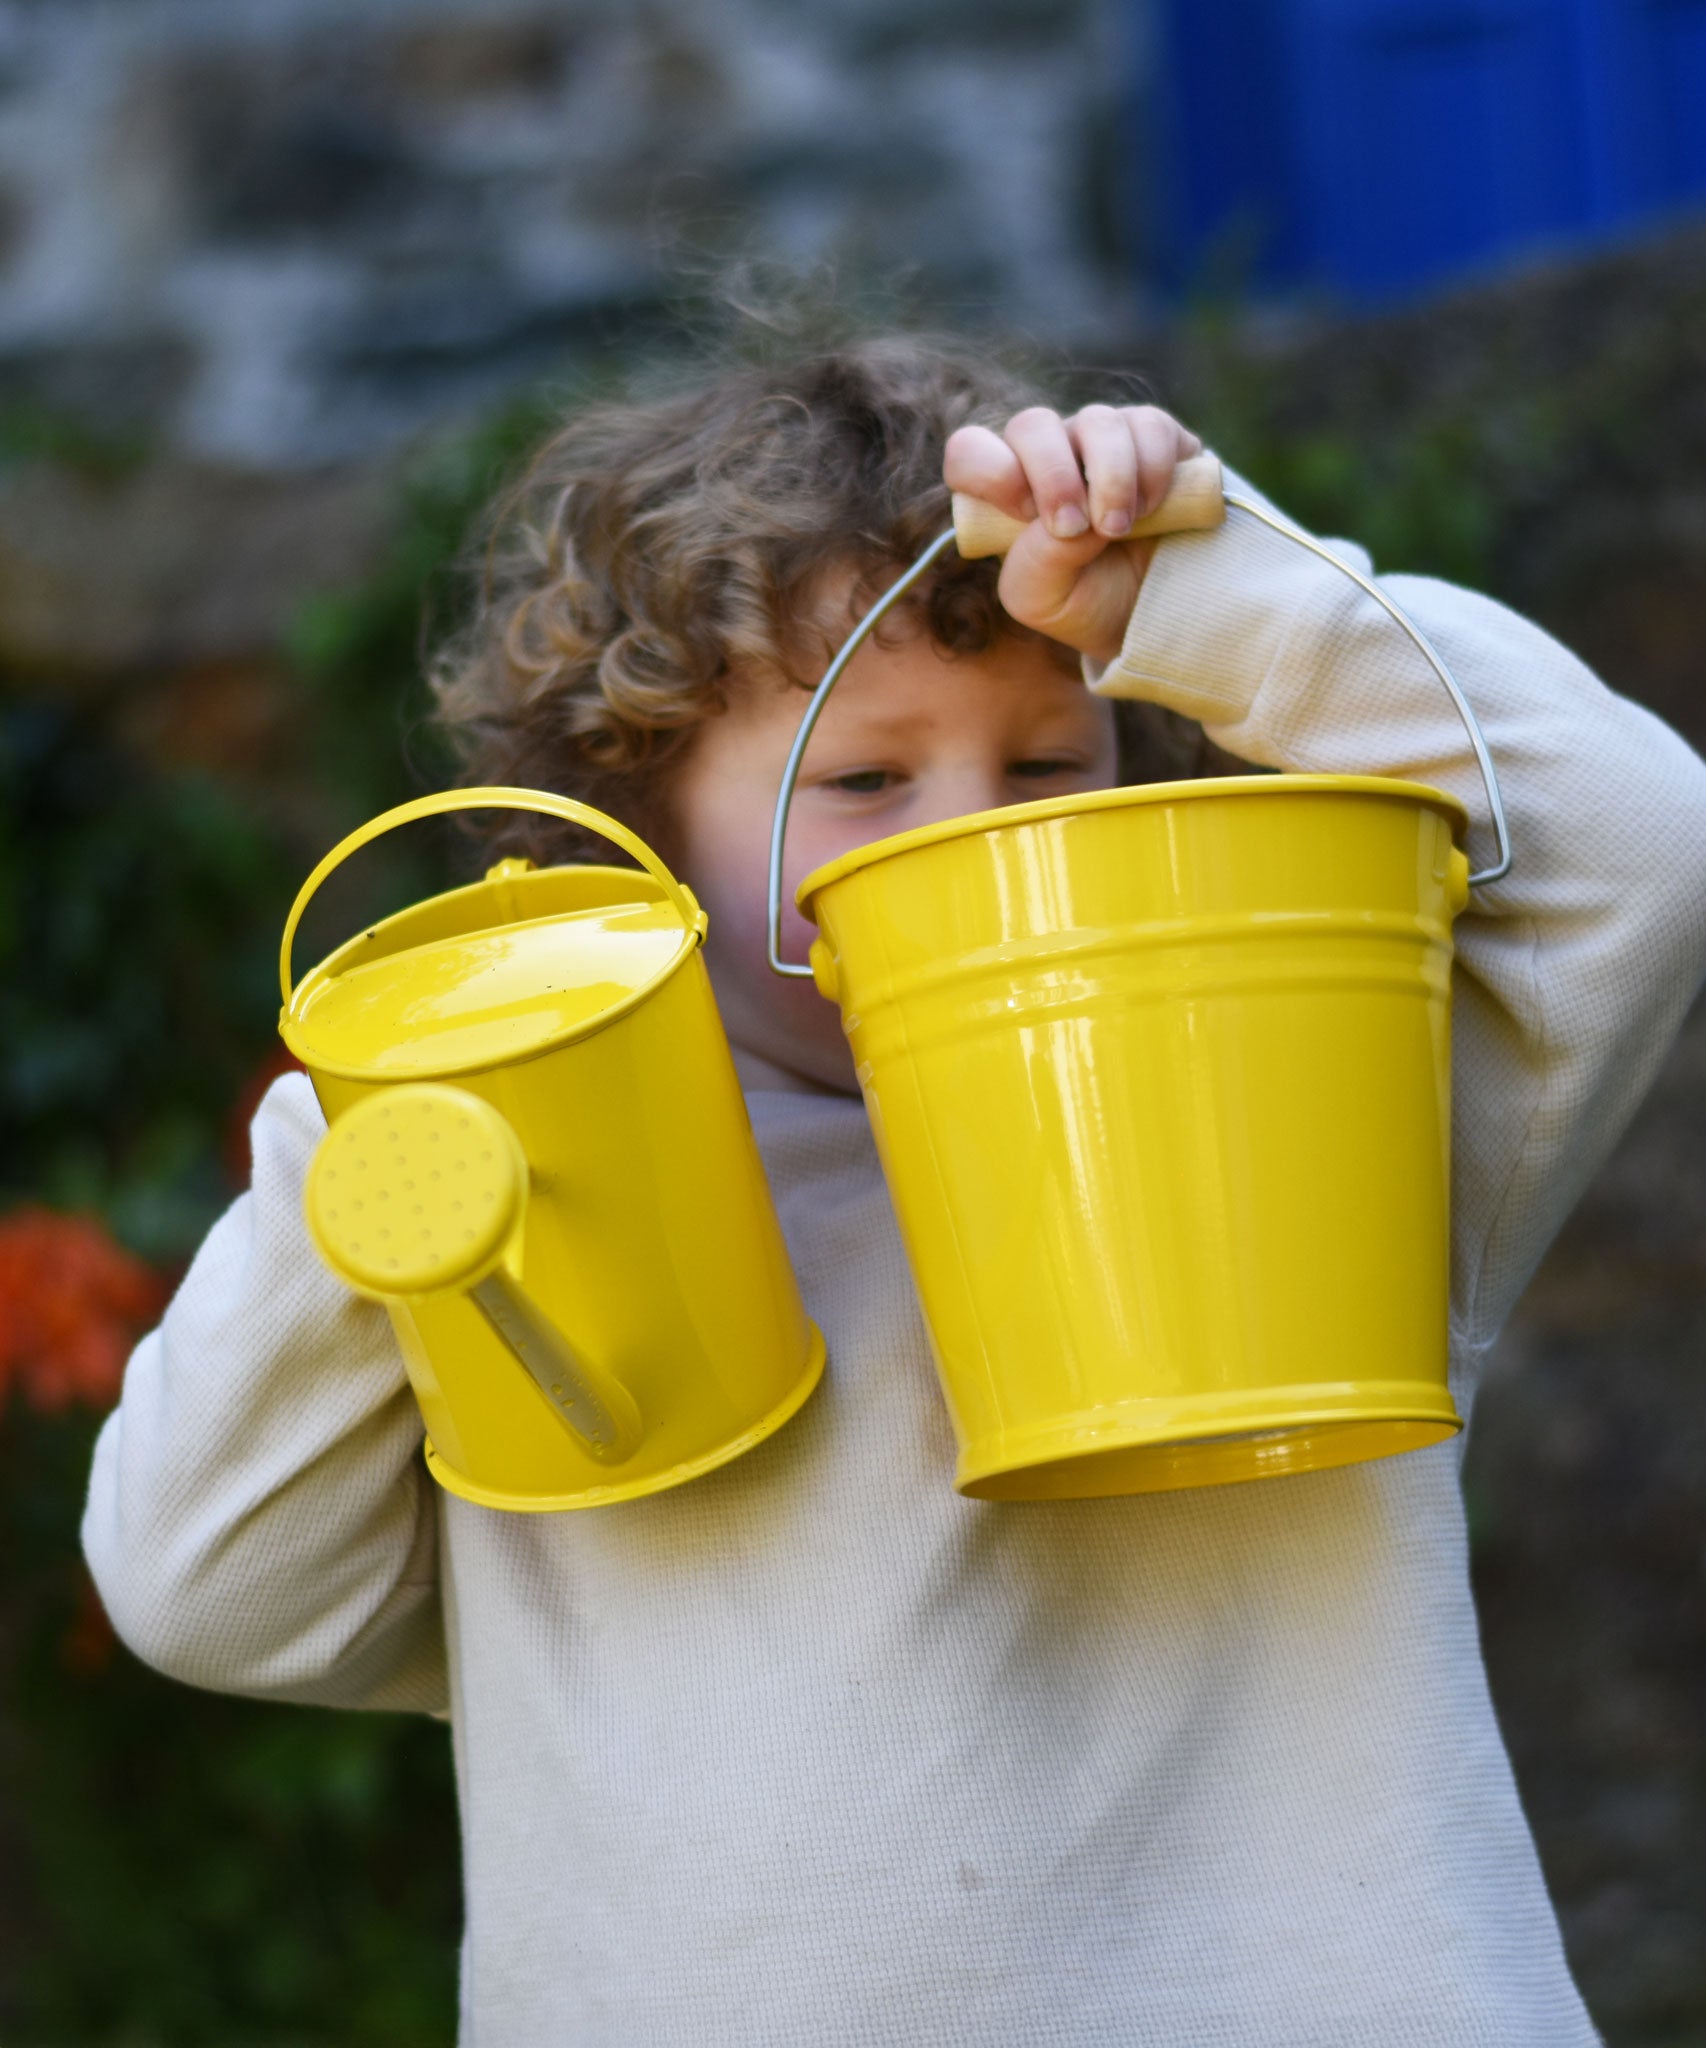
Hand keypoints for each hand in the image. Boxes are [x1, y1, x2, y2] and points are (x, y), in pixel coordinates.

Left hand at [943, 404, 1202, 665]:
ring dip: (1111, 479)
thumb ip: (1040, 561)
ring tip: (1118, 529)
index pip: (969, 451)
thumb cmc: (1084, 602)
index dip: (991, 472)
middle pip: (1032, 424)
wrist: (1151, 611)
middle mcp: (1048, 454)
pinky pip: (1150, 427)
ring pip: (1097, 421)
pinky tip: (1150, 509)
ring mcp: (1099, 438)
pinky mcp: (1153, 435)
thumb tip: (1080, 519)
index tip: (1025, 516)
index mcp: (1005, 490)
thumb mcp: (1043, 600)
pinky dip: (1153, 471)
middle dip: (1054, 477)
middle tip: (1075, 527)